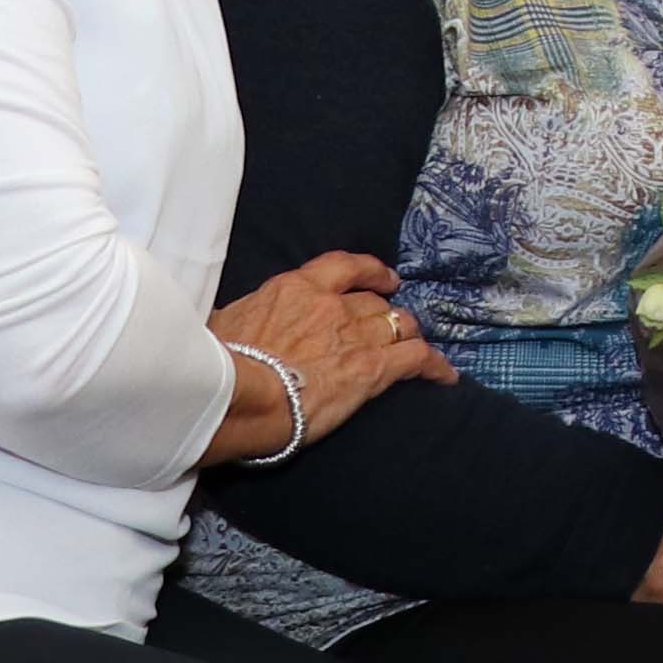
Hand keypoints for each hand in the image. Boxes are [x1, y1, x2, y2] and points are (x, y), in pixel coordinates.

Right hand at [207, 253, 451, 463]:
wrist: (236, 395)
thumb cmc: (217, 363)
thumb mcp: (223, 323)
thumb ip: (244, 316)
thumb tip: (234, 323)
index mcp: (295, 288)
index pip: (344, 267)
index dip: (370, 271)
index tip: (384, 278)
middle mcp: (332, 306)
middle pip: (375, 303)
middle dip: (385, 313)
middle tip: (389, 326)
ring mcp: (355, 335)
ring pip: (399, 325)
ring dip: (407, 335)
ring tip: (412, 346)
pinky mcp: (371, 369)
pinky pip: (416, 359)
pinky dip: (433, 366)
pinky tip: (444, 375)